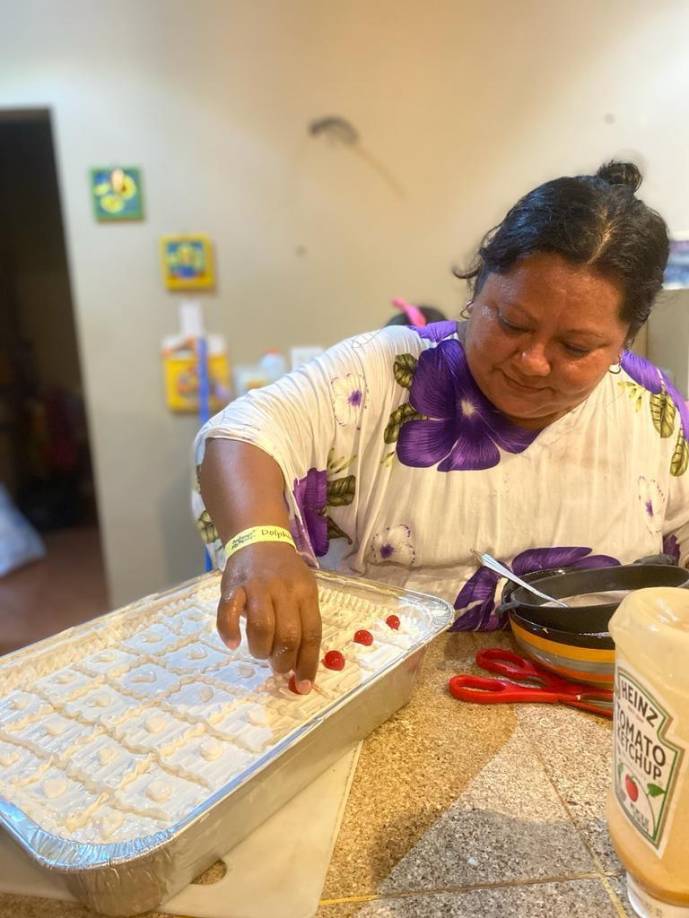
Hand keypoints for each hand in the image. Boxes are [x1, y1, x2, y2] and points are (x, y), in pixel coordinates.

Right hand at [216, 543, 321, 693]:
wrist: (259, 539)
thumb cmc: (284, 573)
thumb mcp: (303, 590)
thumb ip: (302, 620)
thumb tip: (300, 662)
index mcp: (306, 594)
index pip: (312, 634)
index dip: (307, 663)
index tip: (303, 685)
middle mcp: (284, 591)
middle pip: (288, 635)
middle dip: (282, 661)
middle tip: (277, 667)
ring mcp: (258, 587)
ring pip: (262, 627)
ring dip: (260, 650)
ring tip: (259, 652)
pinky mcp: (234, 586)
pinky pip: (229, 612)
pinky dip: (229, 631)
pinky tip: (233, 643)